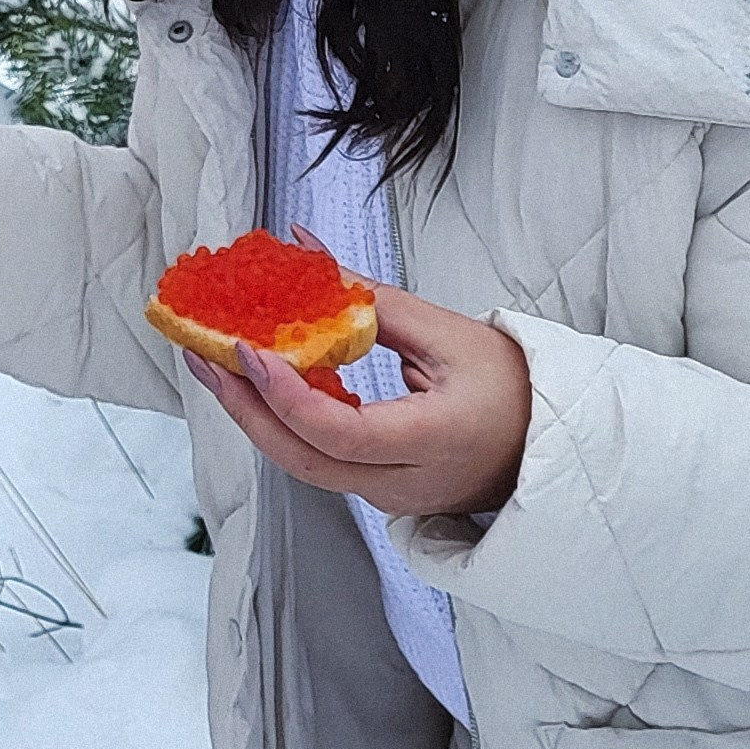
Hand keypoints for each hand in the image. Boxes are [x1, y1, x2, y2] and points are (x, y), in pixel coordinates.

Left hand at [189, 284, 531, 519]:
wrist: (547, 441)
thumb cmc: (511, 384)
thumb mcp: (449, 332)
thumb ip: (371, 301)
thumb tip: (304, 252)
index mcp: (434, 441)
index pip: (341, 433)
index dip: (287, 395)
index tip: (248, 350)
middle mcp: (405, 481)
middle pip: (304, 460)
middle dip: (243, 408)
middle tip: (202, 355)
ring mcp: (390, 496)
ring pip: (304, 466)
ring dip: (254, 416)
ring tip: (214, 365)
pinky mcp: (379, 490)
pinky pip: (320, 461)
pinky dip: (283, 423)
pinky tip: (257, 386)